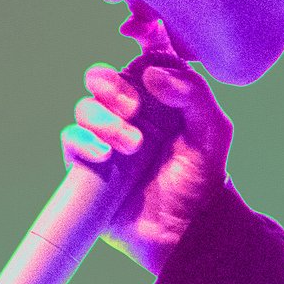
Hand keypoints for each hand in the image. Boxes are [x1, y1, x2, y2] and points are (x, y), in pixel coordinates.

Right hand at [61, 57, 234, 274]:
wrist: (183, 233)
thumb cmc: (201, 181)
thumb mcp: (212, 131)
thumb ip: (192, 93)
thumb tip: (150, 75)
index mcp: (160, 99)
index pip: (142, 60)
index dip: (138, 51)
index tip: (141, 54)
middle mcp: (130, 114)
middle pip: (103, 78)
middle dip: (112, 85)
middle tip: (131, 106)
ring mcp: (106, 139)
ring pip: (86, 107)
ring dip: (105, 120)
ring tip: (132, 145)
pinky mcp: (87, 165)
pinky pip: (71, 139)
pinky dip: (83, 141)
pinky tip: (105, 155)